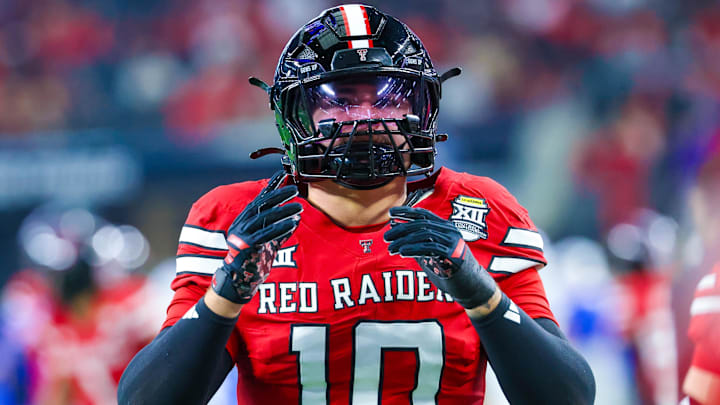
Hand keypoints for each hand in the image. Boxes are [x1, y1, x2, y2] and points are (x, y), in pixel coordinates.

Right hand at [212, 171, 301, 303]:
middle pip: (261, 205)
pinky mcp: (247, 246)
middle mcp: (241, 224)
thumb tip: (294, 220)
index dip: (271, 186)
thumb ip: (278, 231)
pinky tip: (293, 224)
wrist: (239, 280)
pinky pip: (266, 234)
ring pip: (265, 218)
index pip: (259, 199)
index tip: (282, 175)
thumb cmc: (253, 259)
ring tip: (299, 207)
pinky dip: (281, 228)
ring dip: (283, 211)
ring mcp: (243, 235)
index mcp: (244, 220)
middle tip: (294, 189)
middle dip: (278, 195)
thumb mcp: (267, 242)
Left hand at [384, 206, 497, 309]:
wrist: (471, 287)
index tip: (390, 213)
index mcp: (445, 227)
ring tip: (391, 248)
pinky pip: (430, 248)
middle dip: (401, 229)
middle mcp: (450, 231)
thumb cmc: (449, 270)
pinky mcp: (453, 254)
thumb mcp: (431, 253)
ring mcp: (453, 242)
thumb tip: (397, 232)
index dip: (406, 212)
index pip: (423, 214)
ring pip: (424, 234)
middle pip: (421, 224)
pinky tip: (402, 252)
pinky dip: (414, 248)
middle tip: (386, 237)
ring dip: (404, 241)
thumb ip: (417, 243)